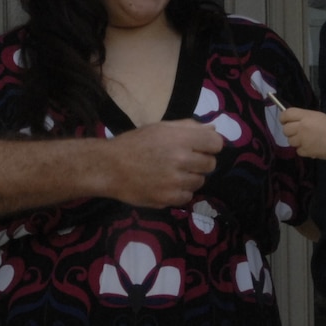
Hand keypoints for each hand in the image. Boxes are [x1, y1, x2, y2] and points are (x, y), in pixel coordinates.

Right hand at [99, 119, 220, 206]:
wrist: (109, 167)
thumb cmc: (135, 143)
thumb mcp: (160, 128)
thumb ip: (188, 127)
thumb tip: (213, 129)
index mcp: (181, 138)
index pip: (216, 143)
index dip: (210, 145)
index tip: (200, 147)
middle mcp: (182, 159)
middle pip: (210, 164)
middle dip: (200, 162)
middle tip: (183, 161)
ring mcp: (176, 181)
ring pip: (200, 181)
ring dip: (190, 178)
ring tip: (172, 173)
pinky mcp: (168, 199)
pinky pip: (188, 196)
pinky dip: (180, 192)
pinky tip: (166, 185)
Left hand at [279, 107, 325, 160]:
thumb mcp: (318, 116)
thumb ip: (304, 118)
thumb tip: (293, 122)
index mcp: (306, 116)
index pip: (286, 114)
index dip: (283, 118)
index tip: (285, 121)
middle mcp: (301, 127)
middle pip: (285, 129)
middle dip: (290, 131)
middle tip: (298, 132)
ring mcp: (302, 140)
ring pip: (290, 141)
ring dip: (296, 141)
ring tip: (307, 140)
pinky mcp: (306, 151)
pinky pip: (298, 151)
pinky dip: (303, 150)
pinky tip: (311, 147)